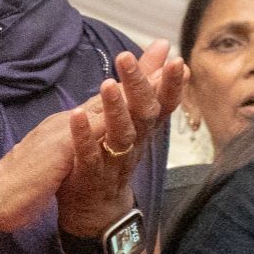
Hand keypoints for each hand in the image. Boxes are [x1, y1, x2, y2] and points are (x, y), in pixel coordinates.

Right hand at [0, 40, 184, 240]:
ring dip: (124, 90)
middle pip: (109, 95)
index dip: (135, 80)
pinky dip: (93, 125)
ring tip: (149, 74)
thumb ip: (73, 136)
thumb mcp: (56, 152)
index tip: (162, 61)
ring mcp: (61, 136)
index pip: (107, 98)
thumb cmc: (23, 178)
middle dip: (140, 75)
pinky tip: (110, 114)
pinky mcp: (54, 155)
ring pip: (99, 109)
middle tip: (167, 52)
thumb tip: (90, 123)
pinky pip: (77, 139)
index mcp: (70, 125)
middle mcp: (68, 123)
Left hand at [56, 41, 185, 234]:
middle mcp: (135, 142)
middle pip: (144, 114)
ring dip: (115, 109)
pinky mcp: (92, 174)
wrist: (97, 207)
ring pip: (121, 134)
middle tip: (126, 58)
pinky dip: (83, 135)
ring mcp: (114, 160)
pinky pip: (90, 154)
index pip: (164, 103)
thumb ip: (148, 82)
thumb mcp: (134, 116)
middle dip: (139, 86)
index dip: (172, 84)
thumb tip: (165, 47)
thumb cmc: (115, 154)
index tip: (177, 61)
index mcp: (144, 127)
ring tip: (107, 85)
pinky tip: (76, 115)